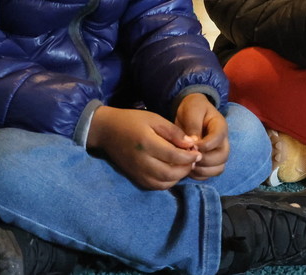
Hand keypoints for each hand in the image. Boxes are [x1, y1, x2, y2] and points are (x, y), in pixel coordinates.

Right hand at [86, 106, 201, 189]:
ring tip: (184, 166)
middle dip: (186, 169)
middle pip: (170, 174)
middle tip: (194, 160)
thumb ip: (173, 132)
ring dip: (178, 177)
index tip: (198, 153)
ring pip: (163, 183)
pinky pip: (155, 186)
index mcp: (147, 143)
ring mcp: (137, 172)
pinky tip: (173, 172)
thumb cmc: (132, 121)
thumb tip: (190, 144)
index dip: (189, 157)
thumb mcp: (154, 119)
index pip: (174, 156)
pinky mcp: (135, 178)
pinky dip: (167, 182)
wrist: (107, 131)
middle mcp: (142, 161)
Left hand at [175, 93, 228, 180]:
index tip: (192, 144)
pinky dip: (198, 175)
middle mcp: (222, 142)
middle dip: (205, 160)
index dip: (205, 145)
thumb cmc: (193, 109)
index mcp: (220, 126)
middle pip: (223, 157)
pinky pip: (209, 174)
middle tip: (190, 157)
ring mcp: (217, 153)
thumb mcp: (192, 110)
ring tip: (189, 164)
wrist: (190, 112)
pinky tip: (188, 169)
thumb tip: (194, 144)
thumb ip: (194, 125)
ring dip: (202, 170)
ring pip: (218, 169)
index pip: (219, 139)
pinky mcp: (210, 162)